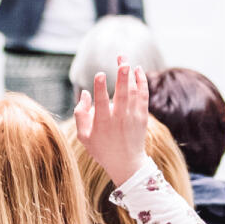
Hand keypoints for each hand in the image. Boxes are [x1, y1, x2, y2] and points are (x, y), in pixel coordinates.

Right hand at [74, 56, 150, 184]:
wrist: (126, 164)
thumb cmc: (101, 148)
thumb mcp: (84, 136)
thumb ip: (80, 114)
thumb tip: (84, 93)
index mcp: (103, 124)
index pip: (102, 103)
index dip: (100, 88)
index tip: (100, 74)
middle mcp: (120, 119)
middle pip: (123, 93)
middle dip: (122, 76)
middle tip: (121, 60)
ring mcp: (133, 117)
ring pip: (134, 92)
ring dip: (131, 74)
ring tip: (124, 60)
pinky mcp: (142, 117)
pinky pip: (144, 96)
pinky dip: (142, 82)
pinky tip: (138, 70)